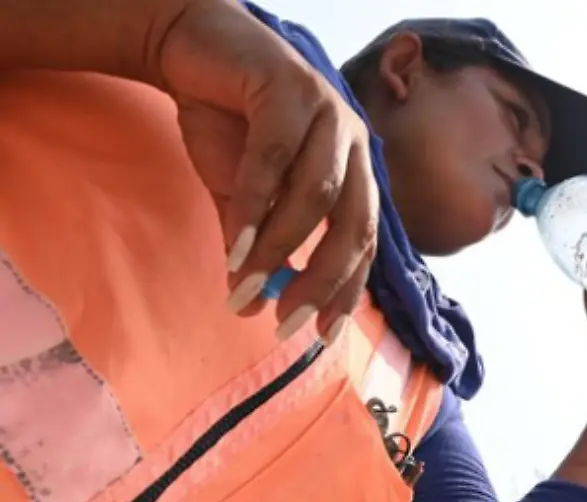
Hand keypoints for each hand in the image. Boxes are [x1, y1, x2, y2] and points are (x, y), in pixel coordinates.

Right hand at [156, 0, 377, 342]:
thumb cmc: (228, 126)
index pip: (364, 243)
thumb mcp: (242, 198)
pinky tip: (238, 248)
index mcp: (355, 173)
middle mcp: (354, 144)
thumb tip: (247, 305)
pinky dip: (257, 208)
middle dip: (324, 281)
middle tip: (287, 323)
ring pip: (319, 195)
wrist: (192, 50)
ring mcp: (328, 112)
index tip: (321, 336)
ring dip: (284, 249)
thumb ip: (254, 245)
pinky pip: (276, 159)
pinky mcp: (291, 87)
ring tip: (249, 288)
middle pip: (356, 225)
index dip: (346, 291)